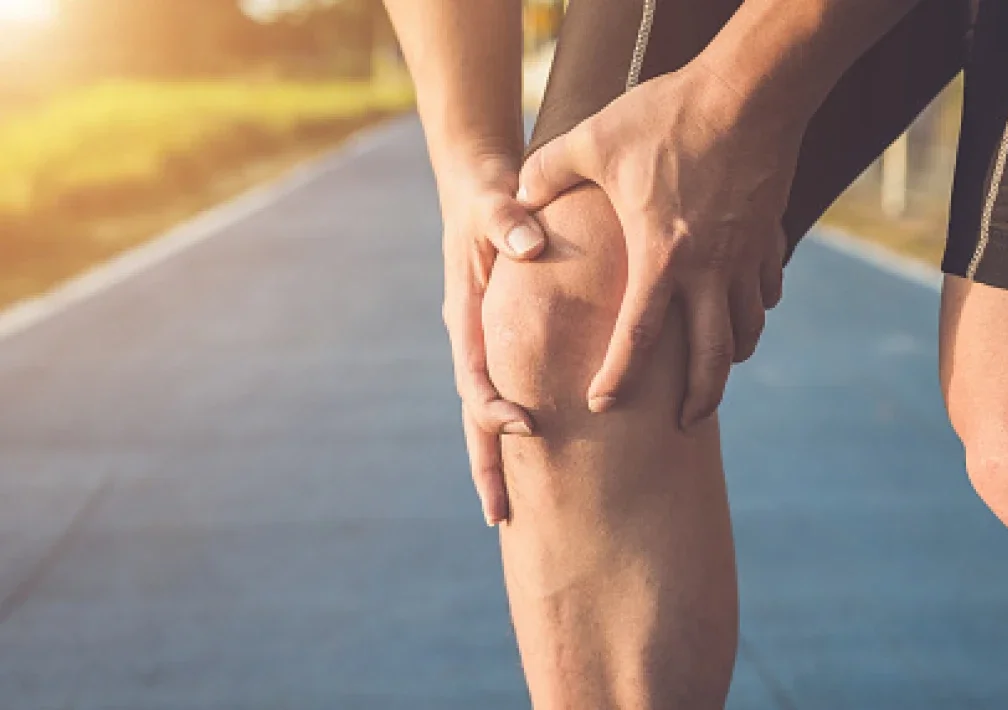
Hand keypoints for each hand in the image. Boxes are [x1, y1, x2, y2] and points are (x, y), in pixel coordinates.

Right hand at [437, 155, 546, 525]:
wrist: (476, 189)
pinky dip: (515, 428)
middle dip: (486, 465)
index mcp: (466, 315)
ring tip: (516, 510)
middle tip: (501, 517)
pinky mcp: (502, 342)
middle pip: (475, 414)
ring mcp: (484, 344)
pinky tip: (541, 458)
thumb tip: (530, 246)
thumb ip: (508, 222)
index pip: (474, 376)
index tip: (526, 426)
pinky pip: (507, 392)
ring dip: (498, 458)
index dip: (495, 407)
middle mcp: (471, 339)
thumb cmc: (489, 196)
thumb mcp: (495, 201)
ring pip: (487, 412)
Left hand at [518, 61, 799, 427]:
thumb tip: (519, 192)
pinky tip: (748, 311)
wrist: (751, 89)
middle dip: (698, 400)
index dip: (617, 378)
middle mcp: (710, 270)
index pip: (636, 337)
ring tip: (716, 371)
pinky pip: (767, 290)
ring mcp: (747, 255)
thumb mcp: (593, 139)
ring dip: (731, 358)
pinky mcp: (770, 235)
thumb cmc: (668, 115)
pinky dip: (757, 310)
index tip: (601, 405)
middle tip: (684, 423)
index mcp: (661, 257)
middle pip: (710, 358)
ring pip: (747, 330)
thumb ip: (548, 171)